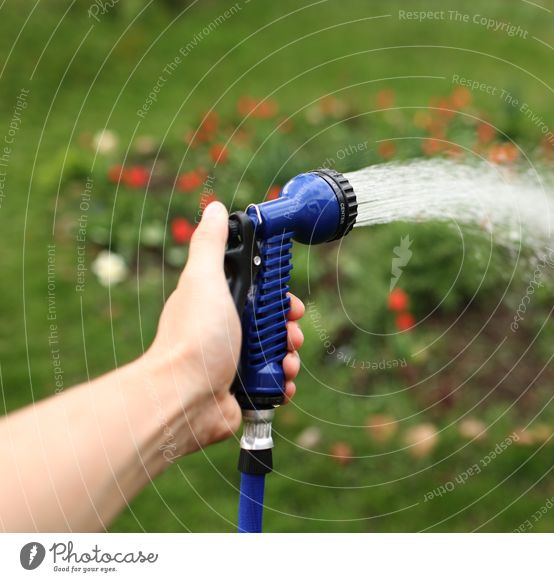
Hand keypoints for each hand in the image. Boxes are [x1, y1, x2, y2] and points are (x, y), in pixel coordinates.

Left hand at [144, 201, 304, 454]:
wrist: (185, 398)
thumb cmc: (194, 338)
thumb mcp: (204, 280)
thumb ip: (211, 244)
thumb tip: (214, 208)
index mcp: (216, 304)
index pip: (256, 293)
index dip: (277, 295)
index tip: (287, 300)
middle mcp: (223, 332)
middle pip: (271, 324)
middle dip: (288, 328)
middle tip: (291, 333)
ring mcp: (233, 363)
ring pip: (276, 354)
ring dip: (290, 356)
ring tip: (287, 361)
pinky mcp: (242, 391)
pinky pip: (274, 383)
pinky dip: (284, 382)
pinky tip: (284, 381)